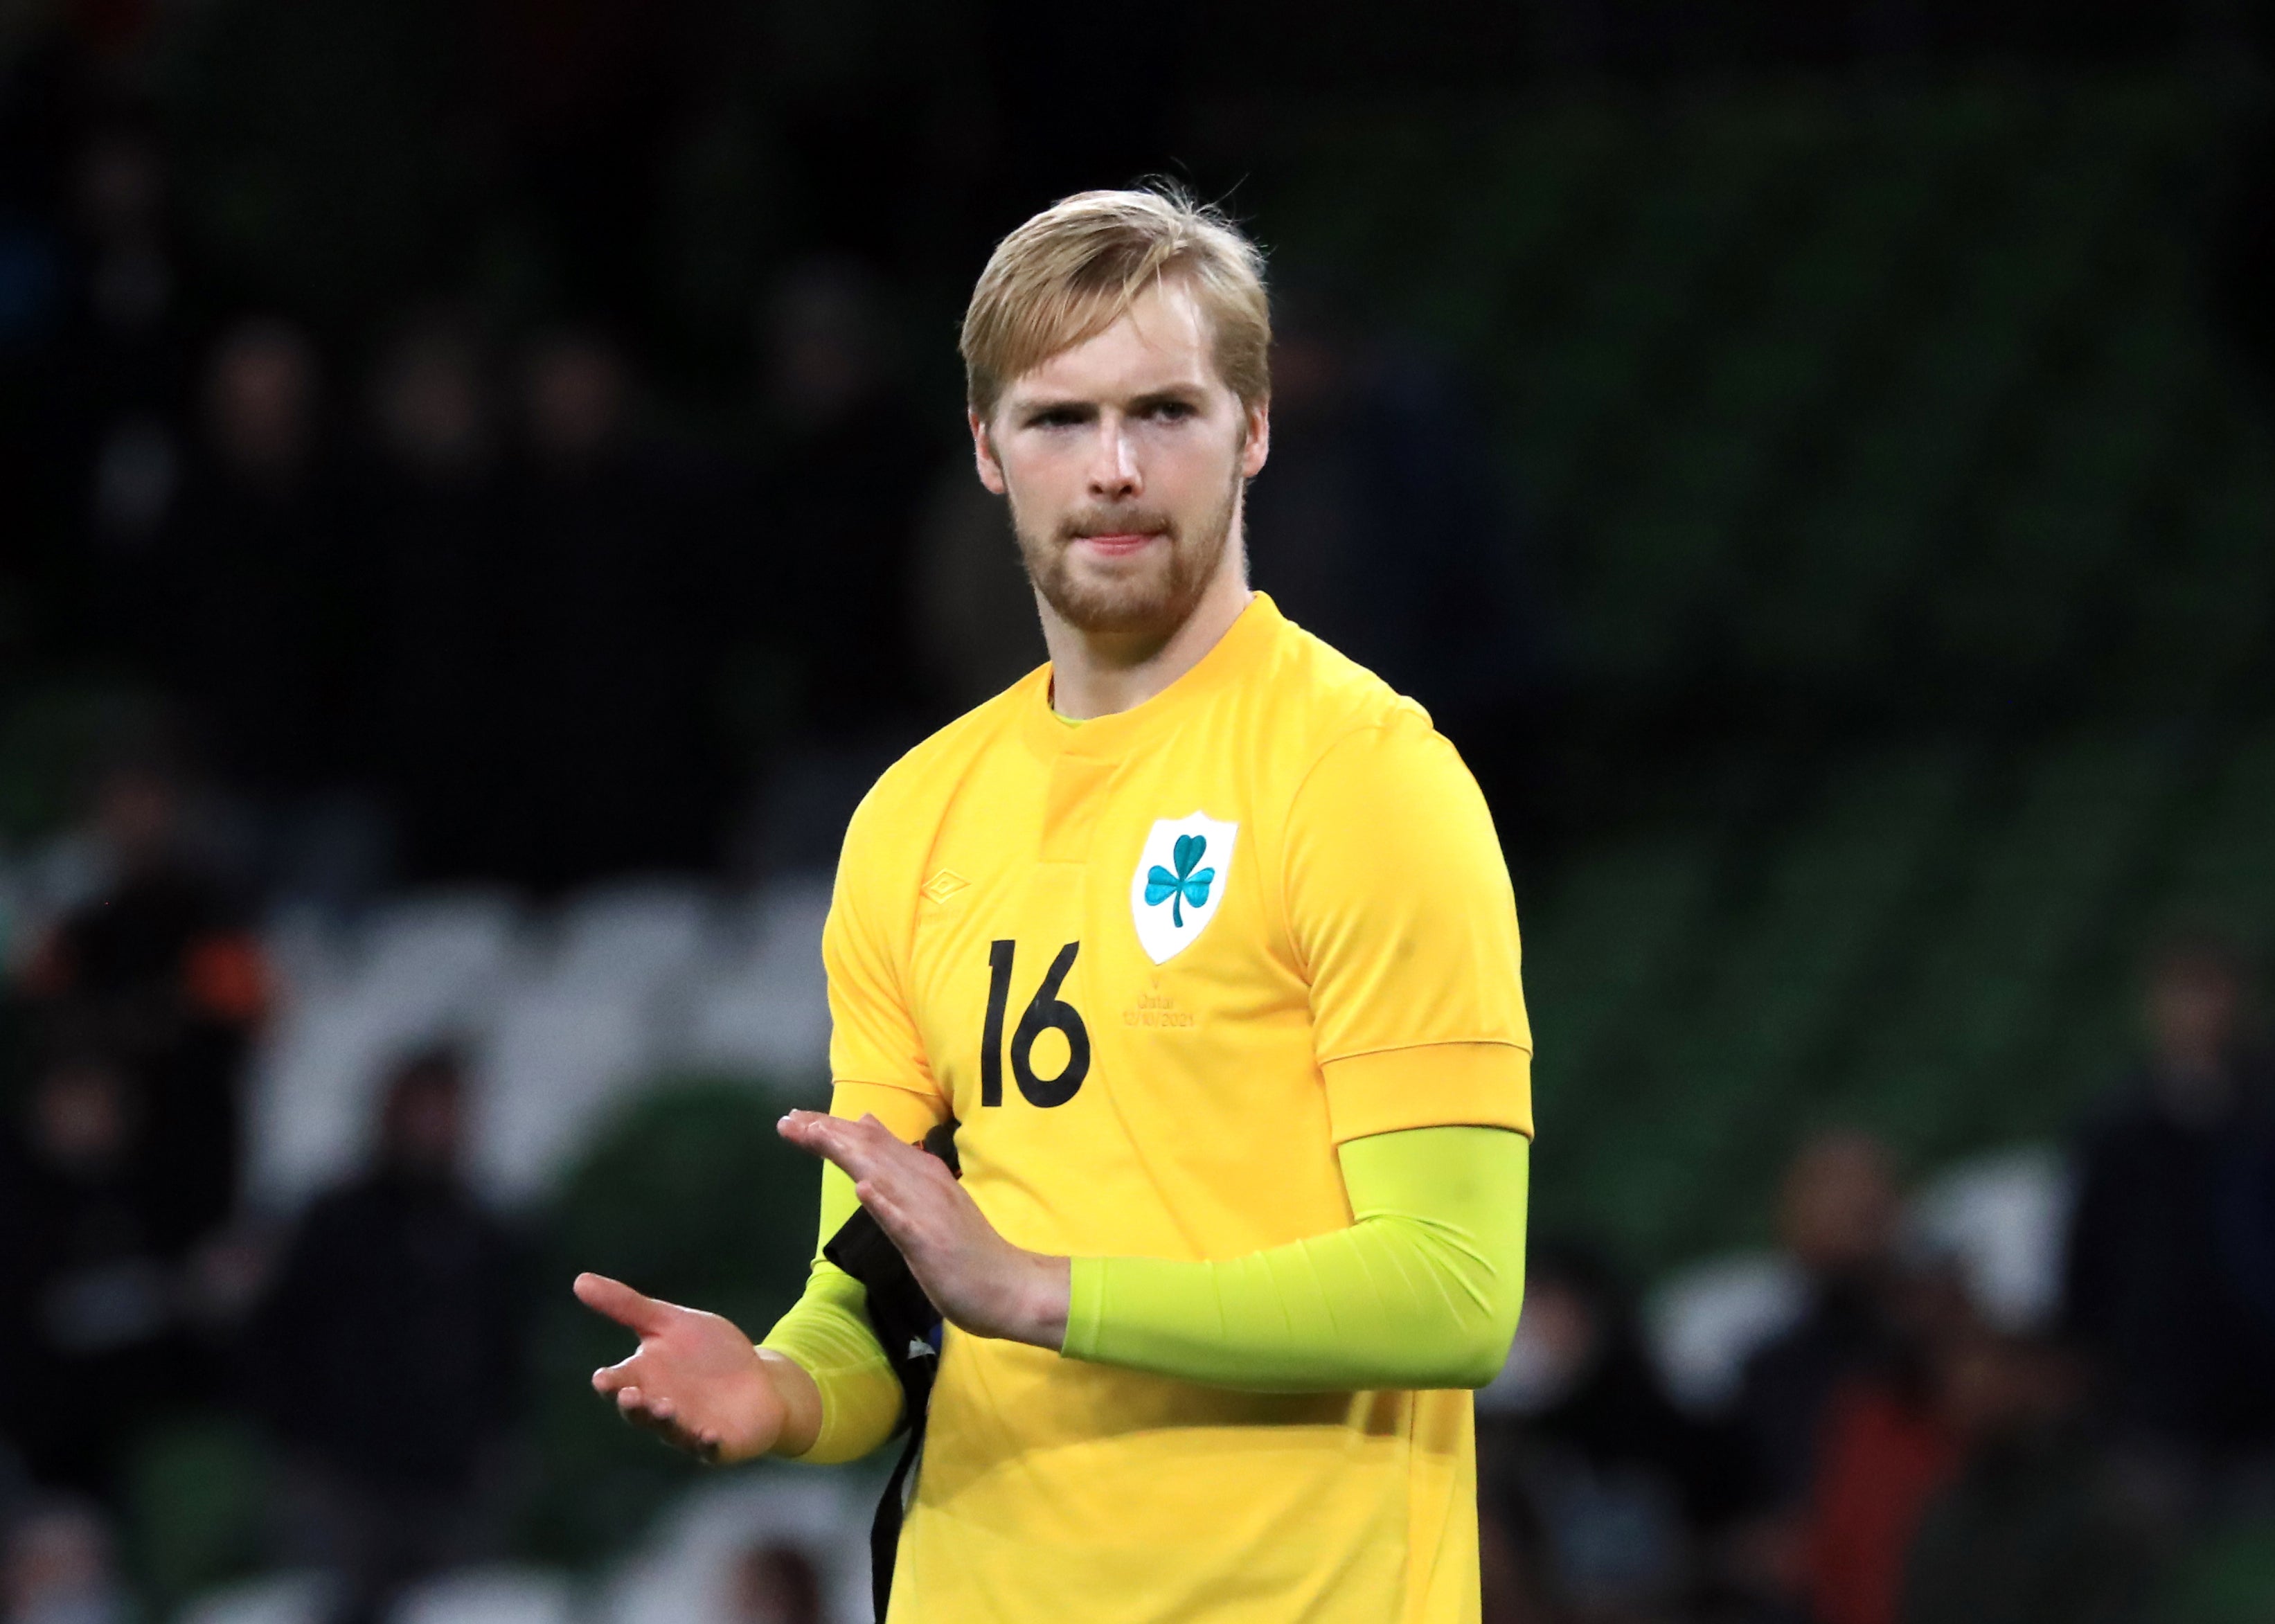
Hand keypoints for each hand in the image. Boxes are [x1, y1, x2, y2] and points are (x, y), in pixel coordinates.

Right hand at [573, 1273, 819, 1461]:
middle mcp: (659, 1408)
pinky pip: (709, 1448)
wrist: (757, 1381)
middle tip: (630, 1395)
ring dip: (665, 1420)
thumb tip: (579, 1280)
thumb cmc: (707, 1353)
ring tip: (665, 1407)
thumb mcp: (670, 1322)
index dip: (611, 1382)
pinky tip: (709, 1434)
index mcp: (644, 1378)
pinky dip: (707, 1443)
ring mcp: (687, 1430)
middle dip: (634, 1406)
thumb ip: (627, 1306)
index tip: (603, 1378)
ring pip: (670, 1430)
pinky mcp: (717, 1445)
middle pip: (640, 1411)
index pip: (619, 1382)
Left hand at [778, 1111, 1069, 1348]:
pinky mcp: (932, 1244)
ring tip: (814, 1134)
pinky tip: (864, 1190)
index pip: (869, 1143)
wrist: (1010, 1287)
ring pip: (883, 1175)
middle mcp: (922, 1183)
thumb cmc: (966, 1251)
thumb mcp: (926, 1200)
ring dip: (847, 1153)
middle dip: (826, 1132)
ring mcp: (927, 1212)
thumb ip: (897, 1166)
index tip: (794, 1119)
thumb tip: (866, 1125)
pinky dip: (885, 1204)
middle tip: (786, 1120)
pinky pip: (905, 1222)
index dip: (831, 1129)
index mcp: (920, 1173)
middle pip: (868, 1151)